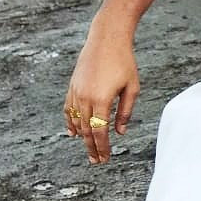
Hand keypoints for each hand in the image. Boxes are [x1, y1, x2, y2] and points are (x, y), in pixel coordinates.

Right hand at [64, 22, 139, 163]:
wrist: (107, 38)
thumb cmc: (124, 62)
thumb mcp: (131, 87)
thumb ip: (125, 111)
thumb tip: (120, 132)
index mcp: (101, 100)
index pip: (100, 131)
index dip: (102, 147)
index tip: (105, 159)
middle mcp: (85, 98)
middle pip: (86, 130)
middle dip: (92, 147)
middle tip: (97, 161)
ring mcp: (76, 91)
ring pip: (76, 121)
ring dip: (82, 138)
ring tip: (88, 150)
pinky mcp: (72, 85)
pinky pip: (69, 109)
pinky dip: (70, 122)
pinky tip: (73, 132)